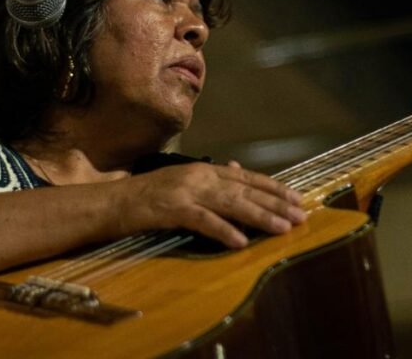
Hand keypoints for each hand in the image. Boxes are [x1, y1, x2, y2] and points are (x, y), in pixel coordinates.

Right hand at [114, 161, 306, 247]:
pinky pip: (203, 220)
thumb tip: (237, 170)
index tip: (296, 198)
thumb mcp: (182, 182)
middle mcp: (199, 175)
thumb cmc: (146, 197)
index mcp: (203, 169)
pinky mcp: (172, 208)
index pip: (247, 178)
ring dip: (260, 217)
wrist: (110, 202)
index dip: (274, 188)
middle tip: (300, 215)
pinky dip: (224, 230)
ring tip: (282, 228)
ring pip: (232, 203)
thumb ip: (211, 178)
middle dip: (276, 203)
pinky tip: (241, 242)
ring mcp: (186, 191)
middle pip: (246, 190)